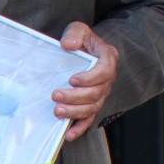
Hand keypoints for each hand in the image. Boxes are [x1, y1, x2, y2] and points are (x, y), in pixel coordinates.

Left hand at [54, 22, 118, 140]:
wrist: (84, 50)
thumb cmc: (81, 40)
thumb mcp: (78, 29)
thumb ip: (74, 33)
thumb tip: (68, 44)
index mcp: (107, 59)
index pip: (104, 72)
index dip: (90, 78)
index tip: (72, 79)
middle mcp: (107, 78)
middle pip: (96, 93)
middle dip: (75, 97)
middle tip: (56, 95)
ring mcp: (101, 93)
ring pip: (93, 107)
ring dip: (75, 112)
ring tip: (57, 111)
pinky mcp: (92, 103)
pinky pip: (89, 118)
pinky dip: (80, 128)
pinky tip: (69, 134)